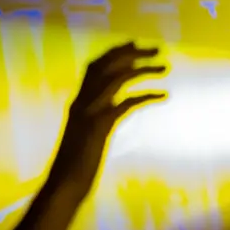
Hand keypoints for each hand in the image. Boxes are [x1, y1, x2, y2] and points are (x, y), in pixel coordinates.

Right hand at [49, 43, 166, 198]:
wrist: (63, 186)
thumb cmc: (77, 165)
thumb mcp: (88, 136)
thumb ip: (97, 119)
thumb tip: (112, 110)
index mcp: (78, 102)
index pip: (94, 67)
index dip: (114, 53)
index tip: (135, 43)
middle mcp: (81, 102)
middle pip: (106, 66)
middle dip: (132, 53)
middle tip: (157, 49)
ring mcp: (88, 113)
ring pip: (116, 79)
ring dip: (143, 69)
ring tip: (166, 67)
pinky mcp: (99, 127)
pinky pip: (125, 103)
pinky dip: (146, 95)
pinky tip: (164, 95)